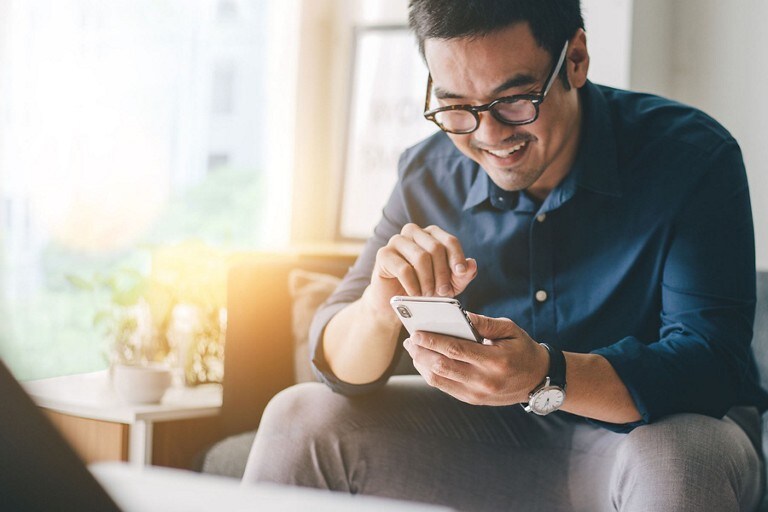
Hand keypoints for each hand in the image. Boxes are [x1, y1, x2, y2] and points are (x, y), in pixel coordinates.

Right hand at [364, 223, 477, 318]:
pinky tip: (415, 294)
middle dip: (442, 273)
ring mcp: (396, 241)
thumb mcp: (449, 284)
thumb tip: (471, 264)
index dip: (457, 257)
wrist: (395, 302)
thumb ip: (462, 275)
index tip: (460, 273)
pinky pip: (404, 268)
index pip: (449, 241)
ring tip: (428, 294)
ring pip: (420, 257)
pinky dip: (413, 285)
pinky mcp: (383, 254)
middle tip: (443, 292)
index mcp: (431, 234)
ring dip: (428, 280)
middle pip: (435, 248)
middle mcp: (413, 232)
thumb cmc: (424, 288)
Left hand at [403, 313, 549, 405]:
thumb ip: (484, 323)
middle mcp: (485, 381)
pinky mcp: (473, 400)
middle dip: (422, 352)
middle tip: (410, 340)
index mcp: (495, 361)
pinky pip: (445, 388)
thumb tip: (460, 315)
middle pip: (443, 367)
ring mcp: (477, 394)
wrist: (538, 380)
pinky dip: (431, 374)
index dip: (433, 341)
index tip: (416, 332)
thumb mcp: (510, 330)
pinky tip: (425, 361)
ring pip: (440, 380)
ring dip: (422, 364)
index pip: (456, 350)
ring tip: (413, 349)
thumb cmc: (522, 349)